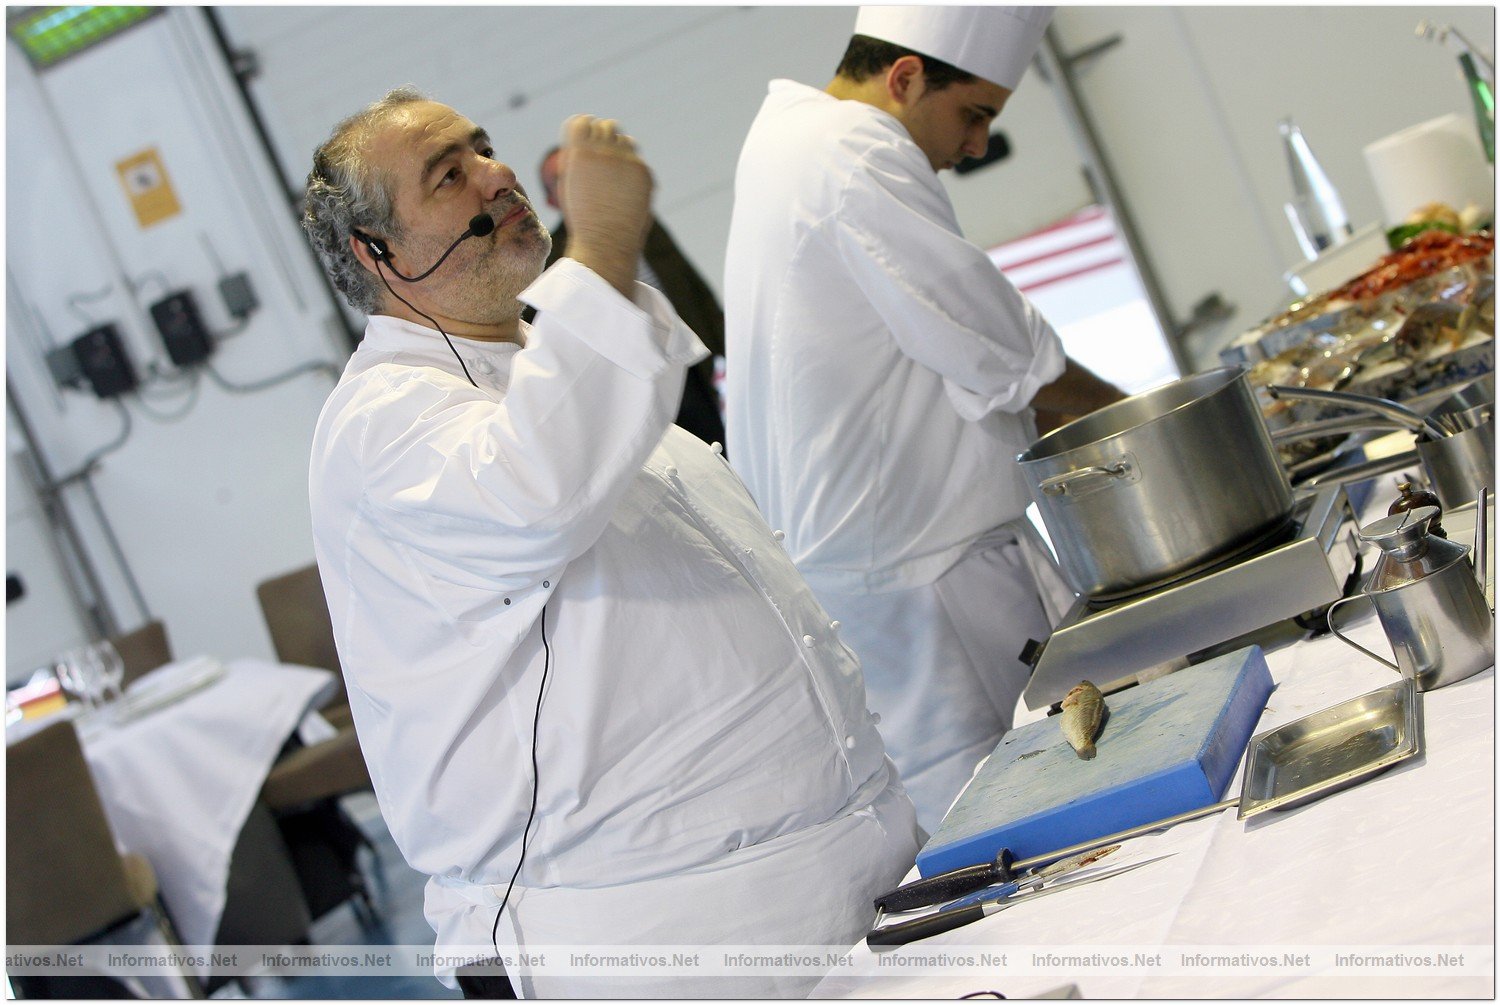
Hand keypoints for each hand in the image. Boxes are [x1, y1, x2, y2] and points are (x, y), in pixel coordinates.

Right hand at [557, 115, 653, 295]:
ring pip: (625, 140)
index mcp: (579, 153)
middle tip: (603, 150)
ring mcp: (625, 161)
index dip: (585, 127)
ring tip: (614, 170)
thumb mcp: (569, 184)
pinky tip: (625, 188)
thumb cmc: (583, 217)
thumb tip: (586, 141)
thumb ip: (576, 159)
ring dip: (619, 149)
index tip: (586, 135)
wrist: (606, 242)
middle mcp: (603, 152)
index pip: (582, 121)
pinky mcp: (643, 172)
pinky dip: (632, 170)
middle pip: (606, 126)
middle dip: (604, 136)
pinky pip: (637, 161)